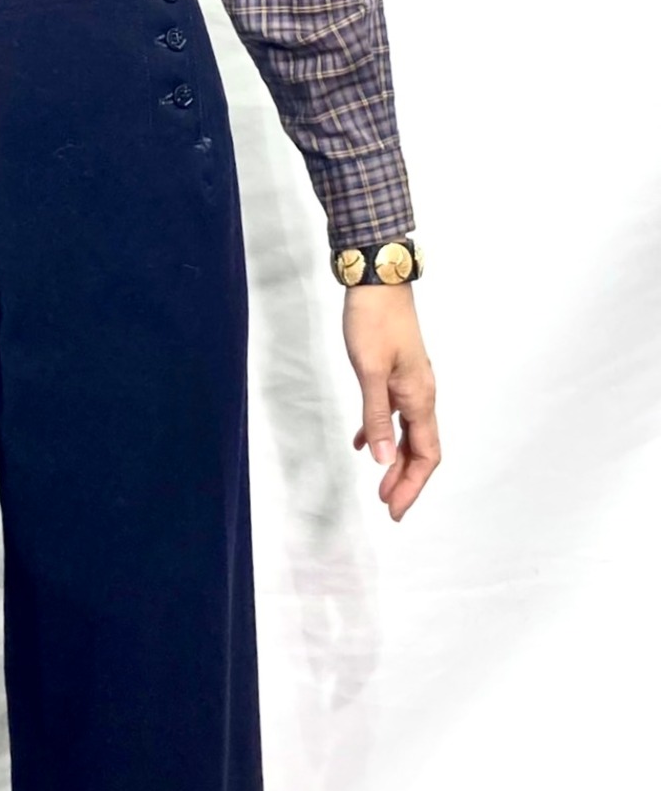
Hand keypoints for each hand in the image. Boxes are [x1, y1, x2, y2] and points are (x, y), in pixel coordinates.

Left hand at [341, 283, 438, 520]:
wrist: (377, 282)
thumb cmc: (373, 322)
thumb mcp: (369, 371)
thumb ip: (377, 415)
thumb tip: (384, 461)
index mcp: (419, 397)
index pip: (426, 454)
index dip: (412, 485)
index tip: (394, 508)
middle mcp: (421, 394)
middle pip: (420, 449)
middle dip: (406, 480)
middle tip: (387, 505)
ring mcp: (410, 383)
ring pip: (408, 433)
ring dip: (396, 459)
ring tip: (379, 485)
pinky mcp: (396, 372)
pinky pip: (394, 413)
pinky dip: (383, 432)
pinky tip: (365, 443)